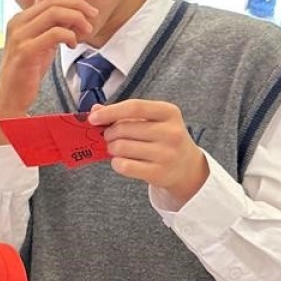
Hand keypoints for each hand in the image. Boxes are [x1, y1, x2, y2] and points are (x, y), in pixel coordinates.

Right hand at [0, 0, 97, 136]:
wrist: (10, 98)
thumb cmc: (28, 71)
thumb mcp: (45, 43)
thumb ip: (56, 25)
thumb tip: (76, 9)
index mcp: (20, 19)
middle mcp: (17, 23)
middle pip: (54, 2)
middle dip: (78, 6)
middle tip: (94, 16)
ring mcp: (19, 36)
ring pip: (54, 13)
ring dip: (77, 19)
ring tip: (86, 32)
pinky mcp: (25, 51)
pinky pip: (54, 33)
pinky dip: (69, 36)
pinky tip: (73, 45)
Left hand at [90, 99, 208, 204]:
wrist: (187, 167)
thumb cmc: (163, 138)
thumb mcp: (152, 120)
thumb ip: (125, 113)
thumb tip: (95, 110)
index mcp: (169, 112)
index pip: (134, 107)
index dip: (110, 112)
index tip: (93, 118)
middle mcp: (171, 132)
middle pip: (124, 128)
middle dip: (109, 133)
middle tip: (109, 137)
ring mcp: (167, 154)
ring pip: (122, 148)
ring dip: (112, 148)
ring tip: (117, 149)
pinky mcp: (159, 173)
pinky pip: (125, 166)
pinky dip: (116, 163)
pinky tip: (121, 161)